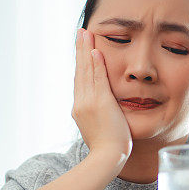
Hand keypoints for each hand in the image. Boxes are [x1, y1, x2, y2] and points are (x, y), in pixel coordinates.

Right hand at [71, 28, 132, 161]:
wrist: (107, 158)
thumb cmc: (108, 149)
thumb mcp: (100, 129)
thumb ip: (99, 116)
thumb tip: (103, 112)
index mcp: (80, 109)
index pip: (80, 81)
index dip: (80, 63)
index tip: (82, 50)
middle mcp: (80, 103)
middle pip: (80, 71)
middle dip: (80, 50)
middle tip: (81, 32)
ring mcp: (88, 102)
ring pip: (86, 71)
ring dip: (86, 50)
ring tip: (86, 33)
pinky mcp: (100, 103)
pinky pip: (97, 78)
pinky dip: (96, 64)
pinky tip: (96, 50)